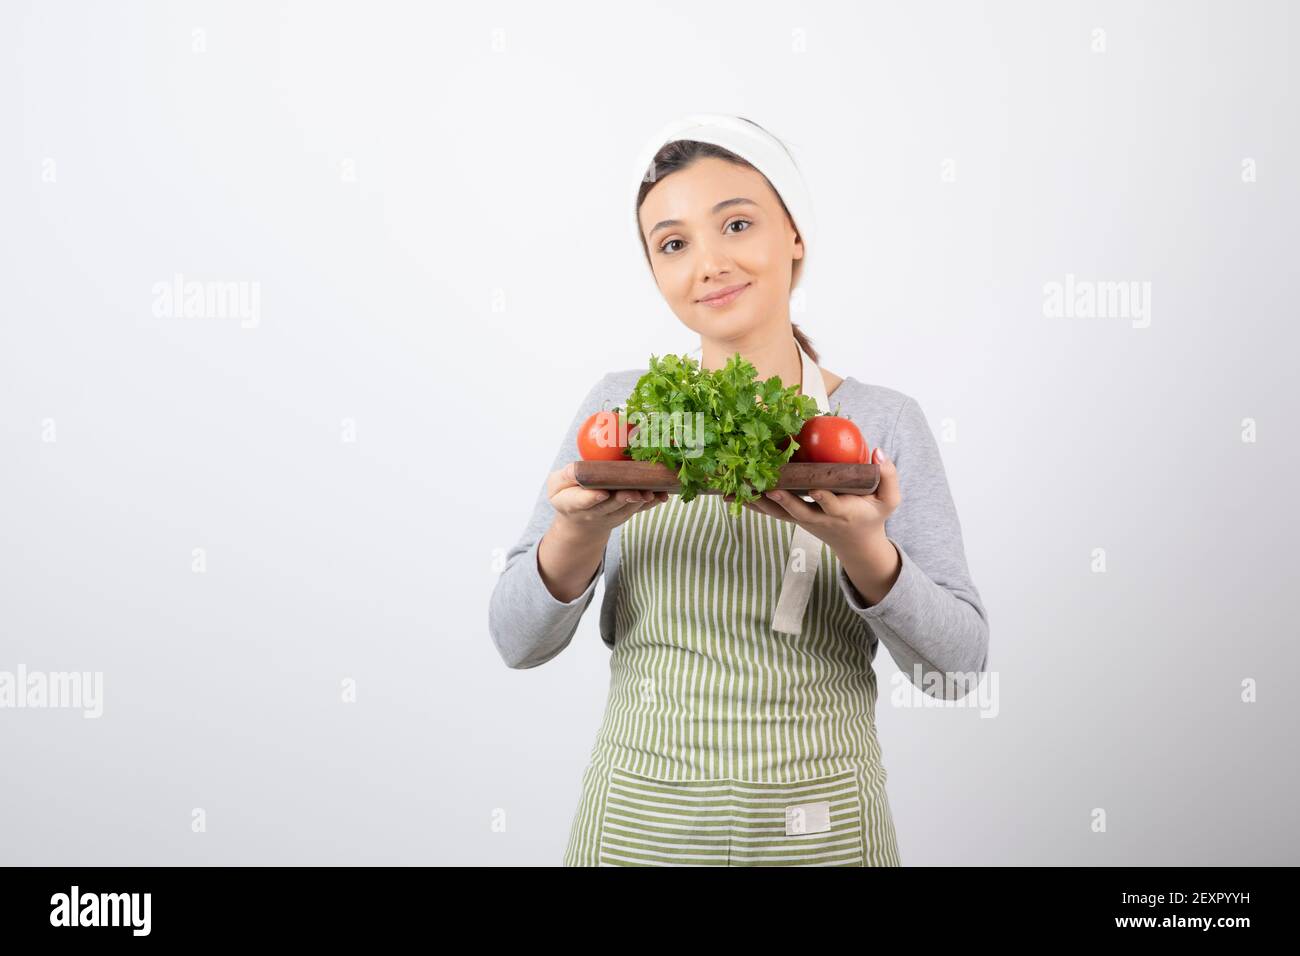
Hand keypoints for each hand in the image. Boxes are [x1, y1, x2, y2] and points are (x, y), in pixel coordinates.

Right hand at [547, 461, 668, 540]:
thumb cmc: (568, 496)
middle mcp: (595, 512)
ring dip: (640, 501)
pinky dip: (652, 503)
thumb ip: (565, 477)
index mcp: (573, 504)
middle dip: (624, 499)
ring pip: (628, 509)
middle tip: (635, 491)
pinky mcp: (626, 513)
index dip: (592, 498)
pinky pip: (640, 509)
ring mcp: (612, 515)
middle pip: (611, 506)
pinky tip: (663, 495)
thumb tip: (577, 467)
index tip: (602, 493)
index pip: (582, 502)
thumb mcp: (556, 486)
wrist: (580, 521)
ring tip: (651, 491)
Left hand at [726, 446, 900, 557]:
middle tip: (766, 487)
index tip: (815, 487)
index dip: (822, 496)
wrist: (856, 545)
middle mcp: (819, 518)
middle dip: (782, 499)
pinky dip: (750, 503)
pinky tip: (728, 495)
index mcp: (842, 512)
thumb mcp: (889, 501)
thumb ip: (888, 477)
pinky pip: (769, 511)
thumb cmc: (872, 516)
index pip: (830, 503)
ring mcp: (802, 520)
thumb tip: (878, 451)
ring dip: (756, 501)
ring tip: (733, 491)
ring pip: (777, 512)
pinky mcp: (792, 518)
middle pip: (797, 510)